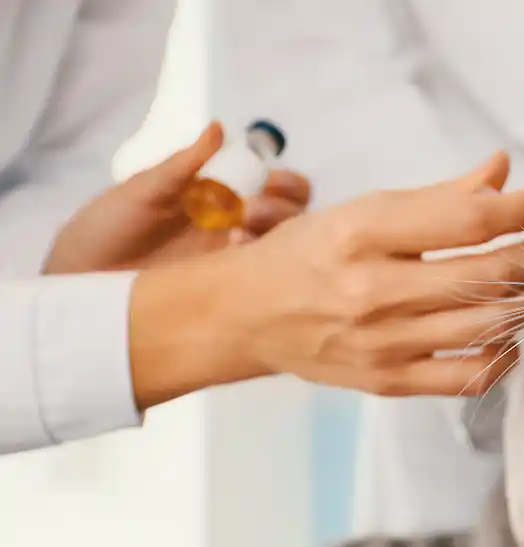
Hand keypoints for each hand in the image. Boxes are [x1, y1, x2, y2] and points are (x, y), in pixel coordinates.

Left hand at [43, 122, 309, 274]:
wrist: (81, 278)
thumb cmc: (107, 228)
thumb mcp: (143, 190)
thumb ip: (184, 164)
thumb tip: (218, 127)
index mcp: (218, 196)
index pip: (271, 184)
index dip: (284, 179)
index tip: (270, 177)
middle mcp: (234, 226)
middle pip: (290, 215)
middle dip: (286, 206)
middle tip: (253, 209)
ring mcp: (233, 259)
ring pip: (283, 245)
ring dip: (275, 232)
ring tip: (240, 233)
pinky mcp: (227, 290)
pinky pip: (262, 277)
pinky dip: (260, 263)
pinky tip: (233, 257)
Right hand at [127, 151, 523, 407]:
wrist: (247, 315)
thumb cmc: (309, 254)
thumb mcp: (364, 210)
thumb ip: (439, 196)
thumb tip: (502, 170)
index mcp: (363, 234)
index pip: (466, 220)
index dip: (521, 210)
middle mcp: (372, 291)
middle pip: (485, 275)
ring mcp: (382, 343)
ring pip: (486, 325)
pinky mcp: (388, 382)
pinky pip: (468, 377)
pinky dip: (503, 356)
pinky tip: (507, 335)